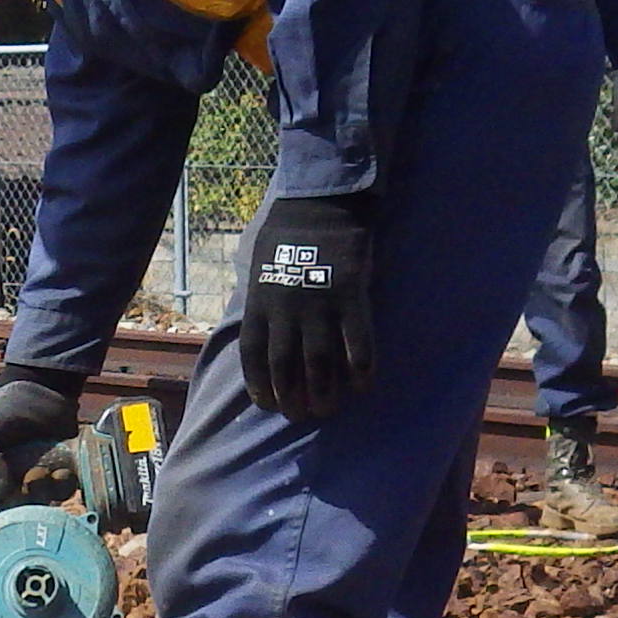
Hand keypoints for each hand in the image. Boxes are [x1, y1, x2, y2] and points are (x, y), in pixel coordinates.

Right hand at [0, 369, 82, 497]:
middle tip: (26, 480)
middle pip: (17, 509)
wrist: (43, 385)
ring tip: (44, 471)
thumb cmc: (5, 405)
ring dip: (44, 492)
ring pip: (42, 503)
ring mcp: (39, 476)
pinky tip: (62, 470)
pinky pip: (65, 490)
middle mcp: (13, 480)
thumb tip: (0, 497)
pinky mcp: (63, 470)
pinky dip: (64, 484)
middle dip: (22, 501)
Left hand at [239, 192, 377, 419]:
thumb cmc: (286, 235)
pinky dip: (360, 367)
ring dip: (324, 391)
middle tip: (301, 415)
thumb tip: (258, 331)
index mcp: (261, 302)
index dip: (259, 385)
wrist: (320, 203)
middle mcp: (285, 308)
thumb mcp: (257, 266)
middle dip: (292, 397)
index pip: (254, 355)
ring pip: (319, 361)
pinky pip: (357, 340)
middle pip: (285, 365)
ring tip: (328, 409)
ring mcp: (318, 304)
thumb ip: (260, 301)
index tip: (268, 404)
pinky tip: (363, 384)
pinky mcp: (350, 296)